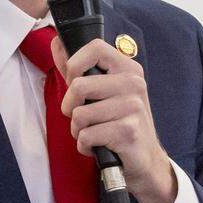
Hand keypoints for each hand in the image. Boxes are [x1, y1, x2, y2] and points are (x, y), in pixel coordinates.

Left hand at [52, 35, 176, 202]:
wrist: (145, 159)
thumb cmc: (119, 124)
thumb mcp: (103, 93)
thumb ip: (79, 69)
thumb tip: (57, 43)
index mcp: (128, 69)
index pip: (94, 48)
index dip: (74, 65)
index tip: (75, 82)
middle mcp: (133, 84)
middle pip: (78, 86)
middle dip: (70, 108)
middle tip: (83, 118)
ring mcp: (132, 107)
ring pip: (79, 115)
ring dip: (78, 130)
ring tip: (94, 133)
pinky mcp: (127, 132)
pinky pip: (86, 136)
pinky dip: (85, 146)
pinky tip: (99, 146)